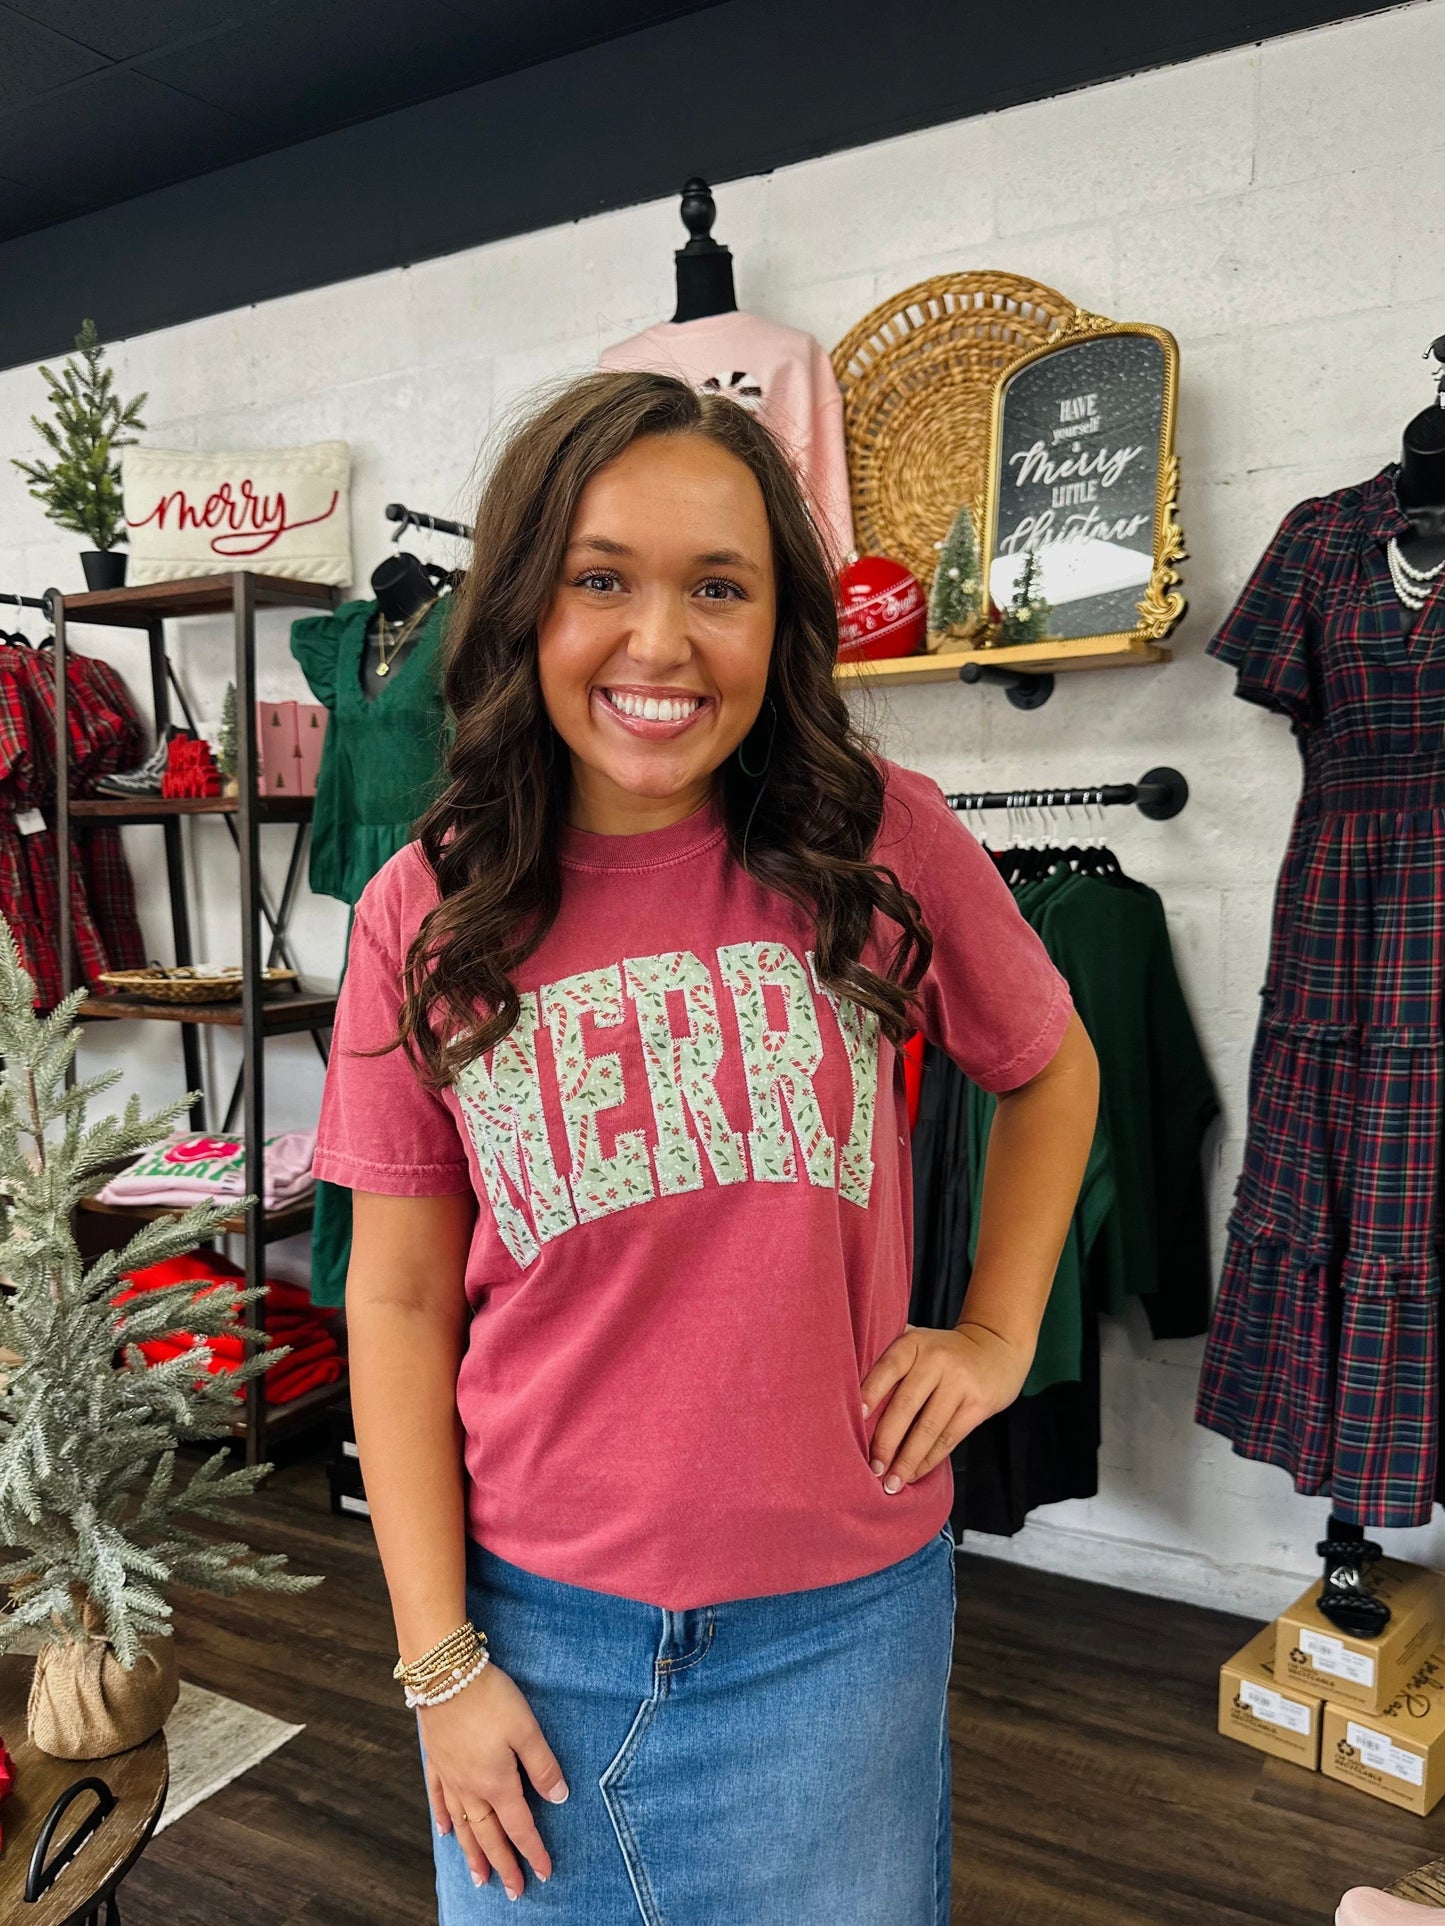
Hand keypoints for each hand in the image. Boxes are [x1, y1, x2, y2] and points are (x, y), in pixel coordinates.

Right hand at [421, 1661, 568, 1898]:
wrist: (444, 1674)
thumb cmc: (490, 1698)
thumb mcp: (526, 1728)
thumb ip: (542, 1765)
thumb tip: (559, 1797)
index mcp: (497, 1782)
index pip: (519, 1826)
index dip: (533, 1851)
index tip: (544, 1873)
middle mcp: (471, 1787)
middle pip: (489, 1835)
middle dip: (503, 1864)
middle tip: (512, 1891)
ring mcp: (450, 1776)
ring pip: (463, 1826)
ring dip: (473, 1854)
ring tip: (479, 1878)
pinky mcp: (436, 1761)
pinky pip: (439, 1799)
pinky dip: (444, 1819)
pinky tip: (446, 1832)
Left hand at [860, 1322, 1032, 1492]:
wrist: (996, 1348)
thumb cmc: (942, 1353)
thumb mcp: (917, 1344)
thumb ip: (889, 1363)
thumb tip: (848, 1402)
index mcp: (914, 1344)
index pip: (888, 1368)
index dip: (871, 1393)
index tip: (856, 1419)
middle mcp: (937, 1361)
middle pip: (906, 1405)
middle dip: (886, 1441)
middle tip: (871, 1468)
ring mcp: (960, 1383)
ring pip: (928, 1428)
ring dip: (907, 1460)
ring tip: (891, 1483)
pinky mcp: (979, 1404)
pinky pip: (949, 1438)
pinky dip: (929, 1460)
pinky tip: (914, 1474)